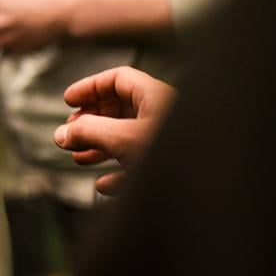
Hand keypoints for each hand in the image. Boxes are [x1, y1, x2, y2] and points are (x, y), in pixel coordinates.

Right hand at [53, 66, 176, 194]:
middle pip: (120, 109)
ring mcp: (167, 145)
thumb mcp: (122, 139)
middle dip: (91, 120)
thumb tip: (61, 133)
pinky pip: (139, 167)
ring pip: (127, 138)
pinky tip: (103, 184)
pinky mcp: (172, 173)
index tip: (68, 100)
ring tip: (77, 156)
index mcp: (156, 98)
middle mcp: (163, 117)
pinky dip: (117, 173)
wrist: (213, 196)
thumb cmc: (179, 161)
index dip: (90, 87)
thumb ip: (88, 132)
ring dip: (99, 147)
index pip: (118, 79)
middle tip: (70, 131)